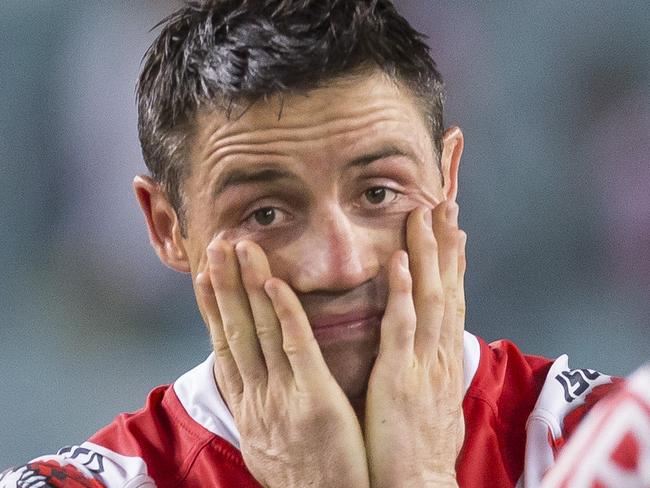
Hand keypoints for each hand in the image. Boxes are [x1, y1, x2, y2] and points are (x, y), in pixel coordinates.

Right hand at [195, 239, 369, 487]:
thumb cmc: (303, 476)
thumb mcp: (265, 442)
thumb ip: (256, 406)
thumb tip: (245, 380)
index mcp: (247, 405)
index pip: (224, 345)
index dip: (212, 306)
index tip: (204, 274)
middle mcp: (257, 397)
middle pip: (235, 330)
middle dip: (223, 285)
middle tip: (216, 245)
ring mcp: (283, 397)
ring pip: (261, 330)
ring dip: (248, 286)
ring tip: (239, 249)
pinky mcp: (315, 399)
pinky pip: (297, 348)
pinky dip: (285, 313)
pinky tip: (276, 285)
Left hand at [364, 201, 466, 487]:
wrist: (418, 484)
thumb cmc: (418, 444)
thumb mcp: (429, 397)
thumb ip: (426, 364)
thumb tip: (426, 342)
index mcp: (441, 358)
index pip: (452, 299)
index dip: (453, 261)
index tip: (453, 227)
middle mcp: (438, 354)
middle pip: (448, 288)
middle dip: (446, 243)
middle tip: (446, 202)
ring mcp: (422, 365)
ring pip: (431, 298)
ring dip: (429, 254)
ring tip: (425, 215)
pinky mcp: (400, 378)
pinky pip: (402, 329)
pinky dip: (404, 294)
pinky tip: (400, 263)